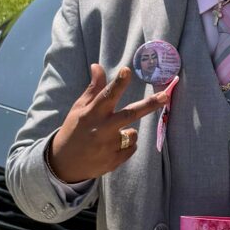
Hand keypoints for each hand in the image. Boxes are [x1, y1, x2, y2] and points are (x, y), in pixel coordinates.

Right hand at [47, 65, 177, 183]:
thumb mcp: (79, 109)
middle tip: (165, 96)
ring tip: (109, 137)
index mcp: (91, 114)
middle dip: (149, 105)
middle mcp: (101, 129)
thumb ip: (93, 89)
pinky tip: (110, 148)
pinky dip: (126, 145)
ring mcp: (108, 146)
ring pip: (132, 133)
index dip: (118, 83)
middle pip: (130, 114)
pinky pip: (131, 148)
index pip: (106, 95)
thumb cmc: (74, 131)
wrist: (65, 164)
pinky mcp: (114, 160)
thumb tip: (97, 66)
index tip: (127, 70)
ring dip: (127, 132)